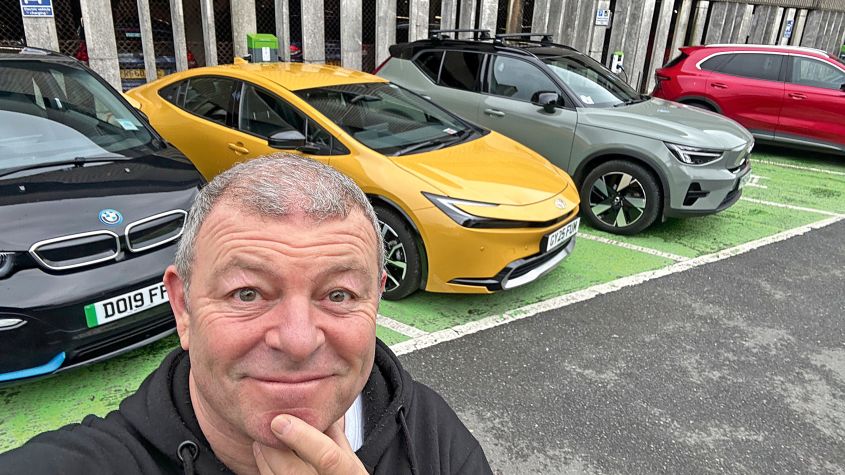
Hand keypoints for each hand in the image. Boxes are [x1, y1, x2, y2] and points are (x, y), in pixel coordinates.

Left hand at [253, 414, 367, 474]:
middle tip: (265, 426)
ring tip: (261, 438)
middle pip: (293, 471)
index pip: (328, 458)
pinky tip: (263, 456)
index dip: (303, 438)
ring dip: (264, 457)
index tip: (282, 421)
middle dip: (273, 447)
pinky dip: (264, 468)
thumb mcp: (351, 461)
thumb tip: (316, 410)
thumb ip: (335, 436)